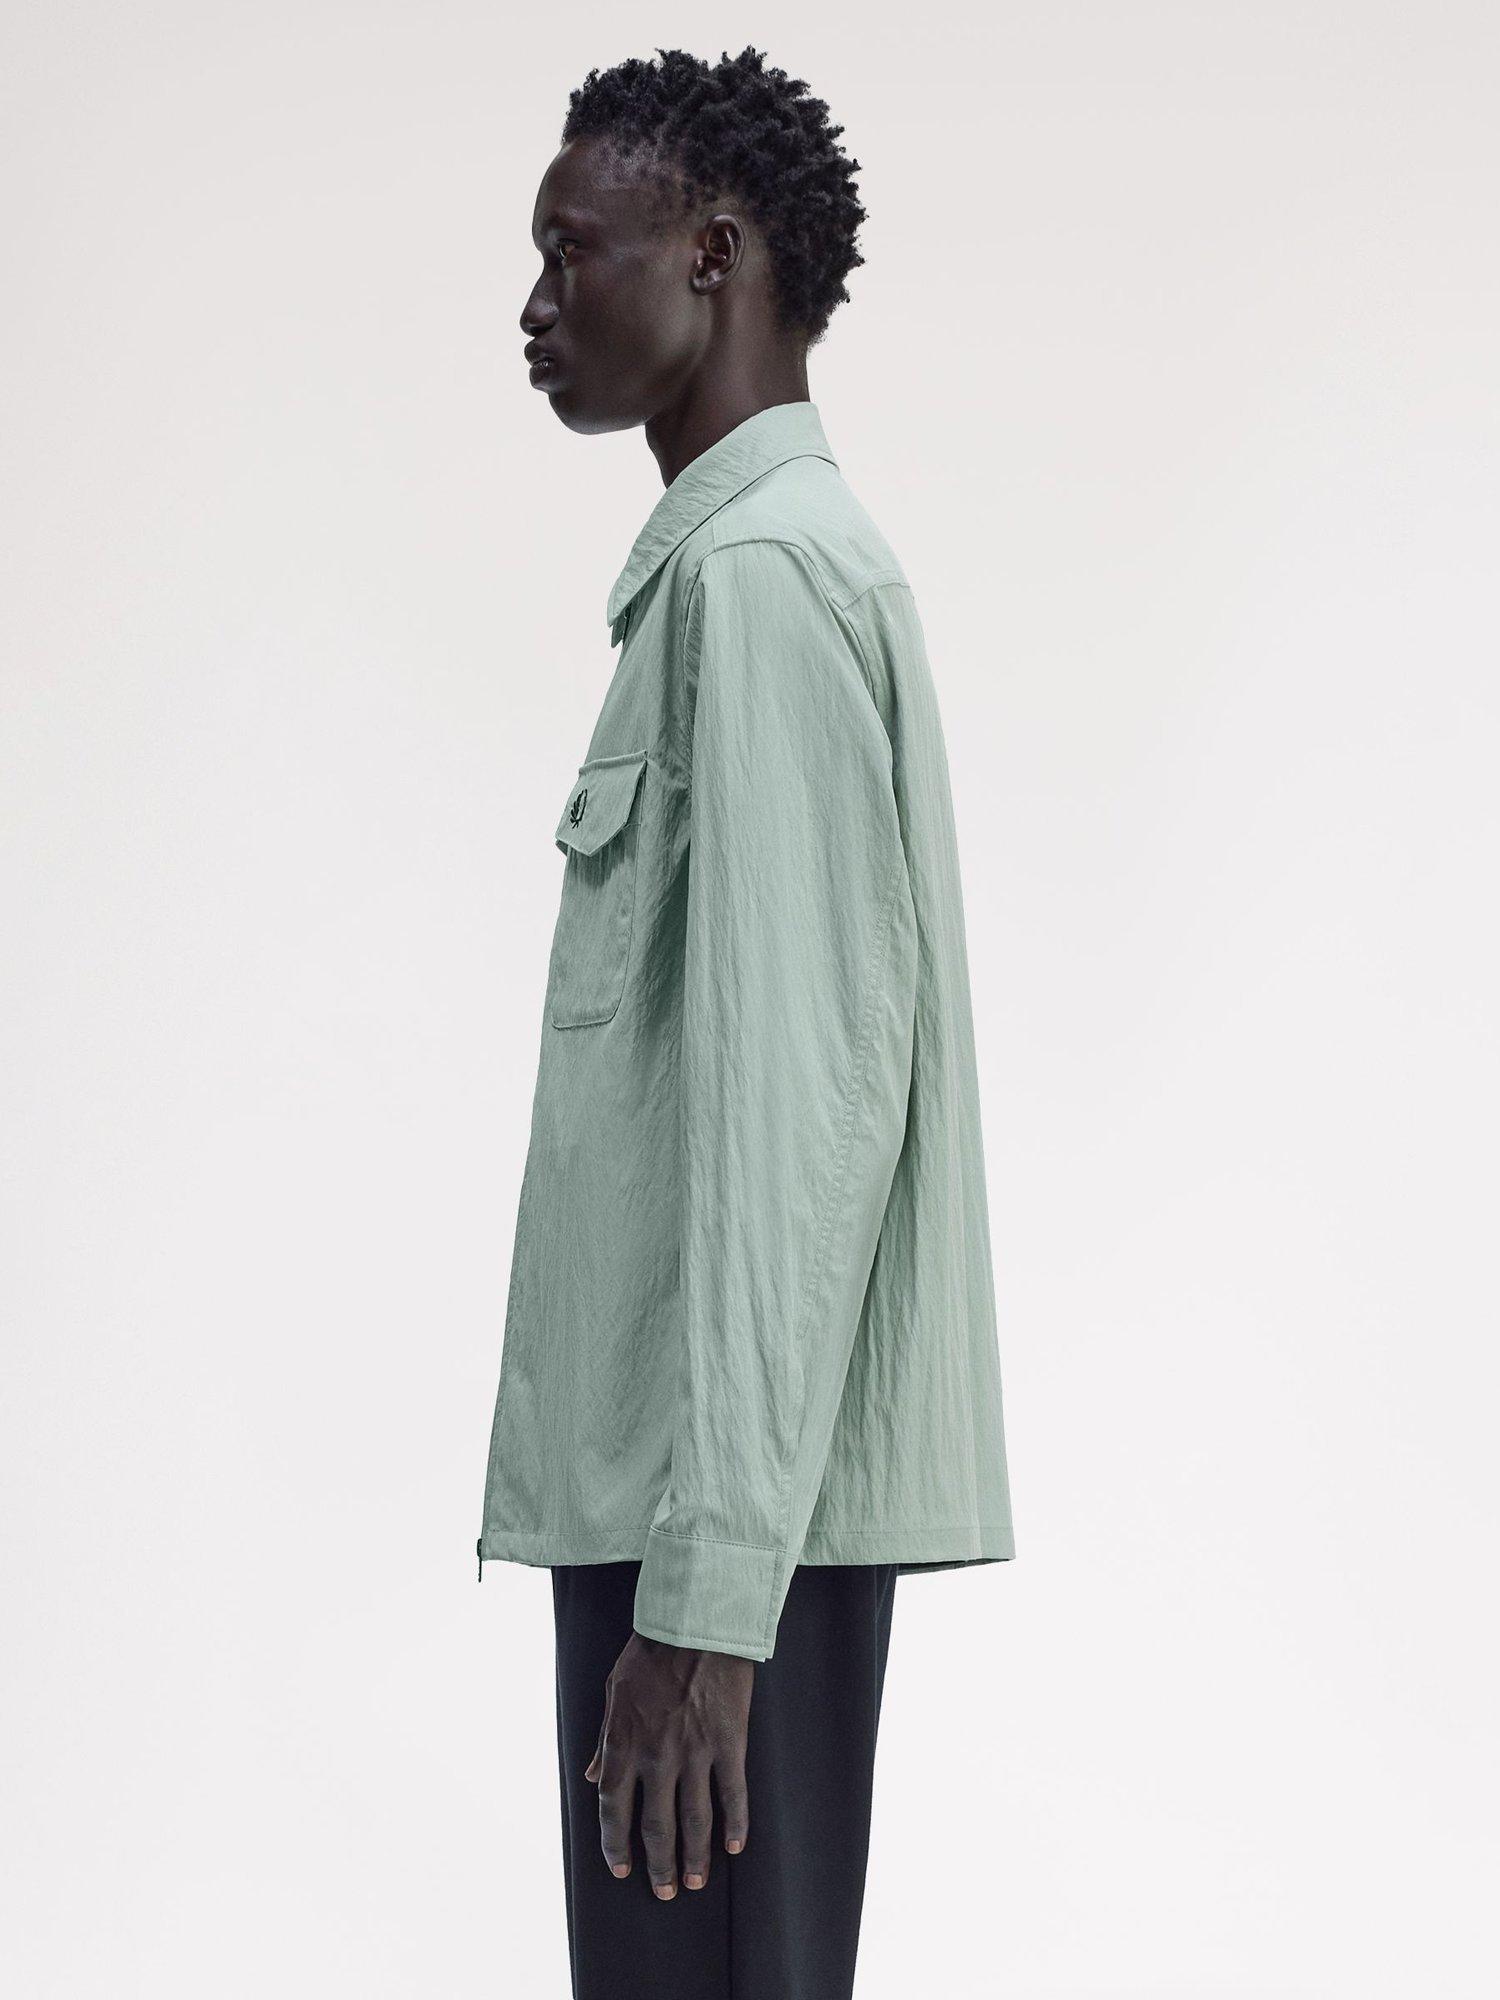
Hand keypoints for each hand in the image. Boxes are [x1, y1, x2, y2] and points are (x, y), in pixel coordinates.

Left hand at [584, 1630, 753, 1898]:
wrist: (696, 1621)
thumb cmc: (651, 1653)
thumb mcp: (613, 1691)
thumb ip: (603, 1739)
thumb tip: (590, 1775)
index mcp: (623, 1742)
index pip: (613, 1808)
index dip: (614, 1843)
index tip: (619, 1868)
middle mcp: (656, 1756)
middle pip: (655, 1826)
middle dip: (659, 1865)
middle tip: (666, 1891)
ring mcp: (695, 1752)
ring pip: (694, 1820)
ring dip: (695, 1856)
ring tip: (696, 1881)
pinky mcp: (729, 1743)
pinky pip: (733, 1794)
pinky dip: (735, 1825)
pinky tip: (733, 1847)